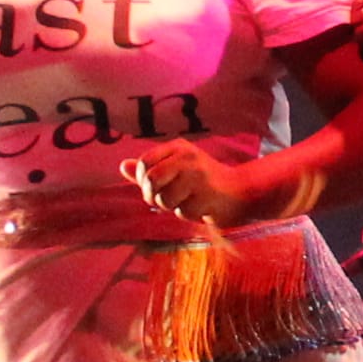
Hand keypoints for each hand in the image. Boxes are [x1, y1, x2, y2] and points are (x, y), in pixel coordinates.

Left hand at [125, 143, 282, 228]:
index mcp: (178, 147)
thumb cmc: (202, 182)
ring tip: (186, 201)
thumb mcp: (175, 169)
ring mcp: (198, 175)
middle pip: (151, 180)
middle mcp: (188, 157)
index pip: (145, 163)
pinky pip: (182, 212)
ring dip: (172, 207)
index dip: (143, 181)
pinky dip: (188, 214)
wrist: (239, 191)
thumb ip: (149, 169)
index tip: (153, 188)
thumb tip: (122, 166)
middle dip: (153, 196)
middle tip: (165, 199)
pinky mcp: (207, 194)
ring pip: (164, 199)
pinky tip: (200, 206)